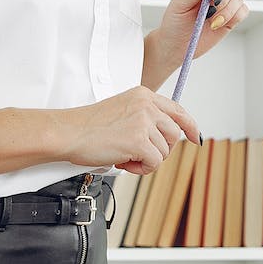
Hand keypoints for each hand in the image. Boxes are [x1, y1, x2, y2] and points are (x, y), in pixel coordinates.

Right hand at [54, 86, 198, 173]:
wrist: (68, 133)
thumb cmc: (88, 126)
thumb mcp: (122, 111)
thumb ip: (143, 118)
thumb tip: (164, 138)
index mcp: (143, 95)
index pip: (177, 110)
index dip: (190, 126)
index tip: (194, 137)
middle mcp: (147, 105)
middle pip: (175, 134)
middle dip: (162, 149)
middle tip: (139, 155)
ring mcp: (144, 122)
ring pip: (165, 151)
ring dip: (147, 160)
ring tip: (125, 157)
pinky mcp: (139, 140)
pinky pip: (155, 162)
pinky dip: (142, 168)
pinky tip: (124, 162)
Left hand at [149, 0, 248, 74]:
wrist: (178, 45)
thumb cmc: (175, 24)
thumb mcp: (179, 6)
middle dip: (224, 1)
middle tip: (211, 13)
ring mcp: (224, 2)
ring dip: (227, 12)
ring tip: (212, 22)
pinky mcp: (231, 16)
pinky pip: (243, 11)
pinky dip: (233, 18)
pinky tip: (218, 24)